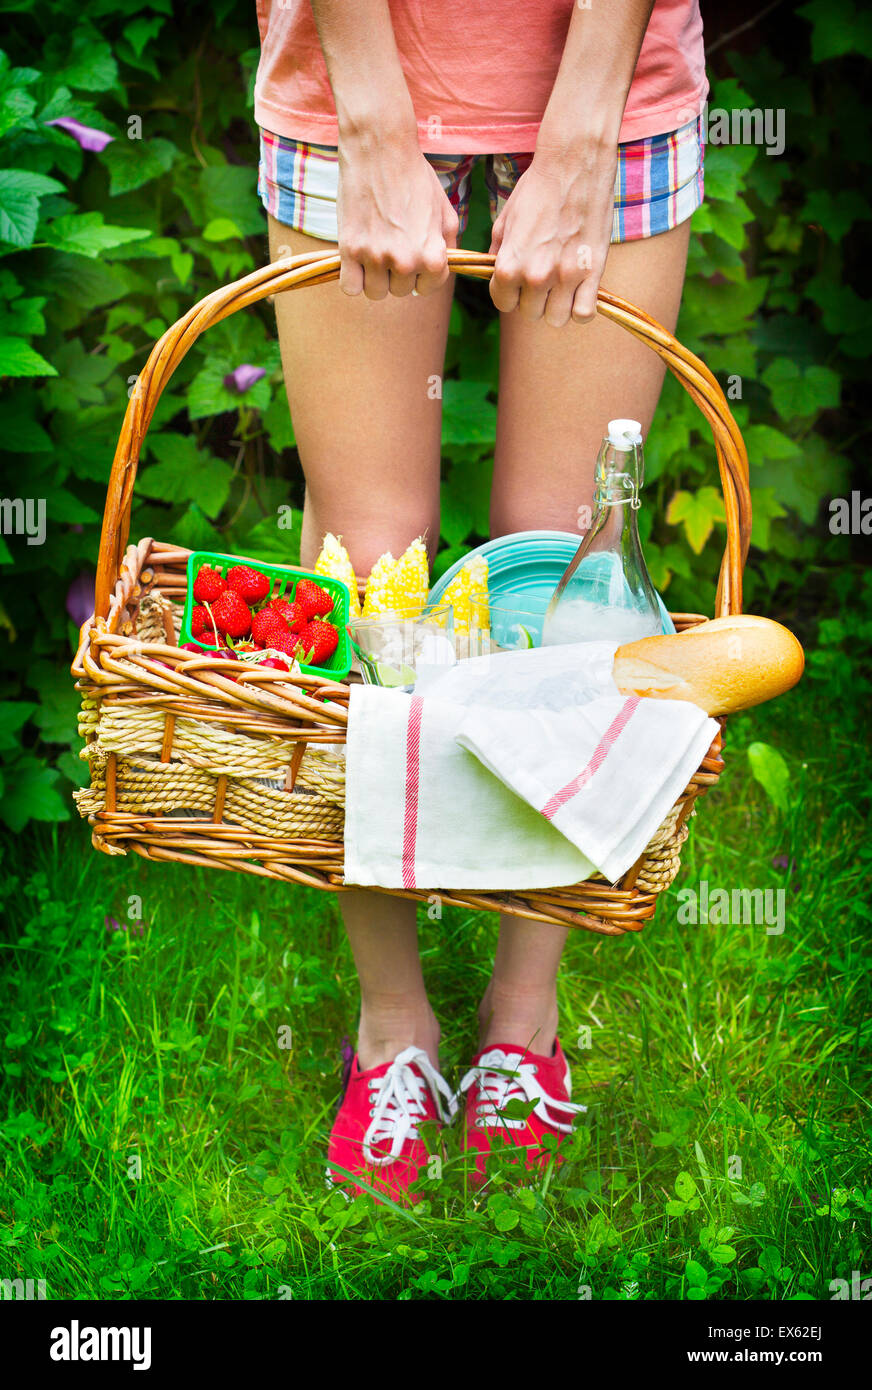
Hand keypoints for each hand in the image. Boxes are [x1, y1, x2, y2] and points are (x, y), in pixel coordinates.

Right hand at [337, 129, 458, 299]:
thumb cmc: (415, 177)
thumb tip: (440, 270)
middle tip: (392, 244)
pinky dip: (353, 279)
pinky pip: (351, 288)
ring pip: (376, 293)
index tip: (414, 257)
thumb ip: (448, 246)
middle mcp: (406, 262)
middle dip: (398, 273)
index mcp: (433, 256)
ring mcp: (377, 257)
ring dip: (375, 278)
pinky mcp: (350, 250)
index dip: (422, 274)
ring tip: (375, 252)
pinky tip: (356, 261)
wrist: (381, 149)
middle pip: (401, 291)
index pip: (428, 288)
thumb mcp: (445, 212)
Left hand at [489, 144, 617, 326]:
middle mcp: (536, 275)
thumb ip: (498, 254)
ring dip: (556, 305)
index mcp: (509, 265)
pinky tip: (579, 291)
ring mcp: (566, 276)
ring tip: (560, 285)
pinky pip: (583, 314)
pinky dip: (581, 308)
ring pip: (555, 319)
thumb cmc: (537, 188)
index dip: (509, 292)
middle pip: (529, 314)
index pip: (503, 303)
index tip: (518, 279)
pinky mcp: (593, 272)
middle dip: (532, 298)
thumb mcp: (505, 220)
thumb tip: (496, 276)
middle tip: (542, 275)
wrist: (574, 163)